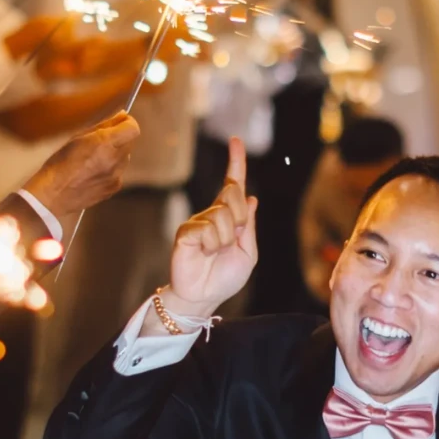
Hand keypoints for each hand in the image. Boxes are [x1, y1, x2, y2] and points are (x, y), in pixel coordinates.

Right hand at [20, 112, 139, 223]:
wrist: (54, 195)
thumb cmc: (60, 163)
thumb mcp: (77, 136)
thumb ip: (101, 126)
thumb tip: (120, 117)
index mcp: (105, 143)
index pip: (132, 128)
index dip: (127, 123)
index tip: (119, 121)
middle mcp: (115, 160)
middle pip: (129, 142)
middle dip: (119, 137)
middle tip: (101, 139)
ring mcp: (116, 176)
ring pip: (124, 157)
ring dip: (114, 153)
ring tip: (93, 158)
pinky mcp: (114, 187)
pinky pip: (118, 172)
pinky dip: (110, 168)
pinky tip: (93, 172)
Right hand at [166, 137, 257, 316]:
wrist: (204, 297)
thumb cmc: (224, 278)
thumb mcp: (247, 252)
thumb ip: (248, 226)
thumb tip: (252, 198)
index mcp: (228, 217)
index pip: (233, 185)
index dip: (236, 162)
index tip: (236, 141)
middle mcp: (212, 215)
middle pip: (233, 195)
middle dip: (239, 218)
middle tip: (231, 240)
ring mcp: (197, 222)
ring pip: (222, 216)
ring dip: (225, 239)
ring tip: (215, 253)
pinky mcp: (186, 232)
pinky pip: (207, 229)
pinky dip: (212, 244)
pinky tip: (205, 254)